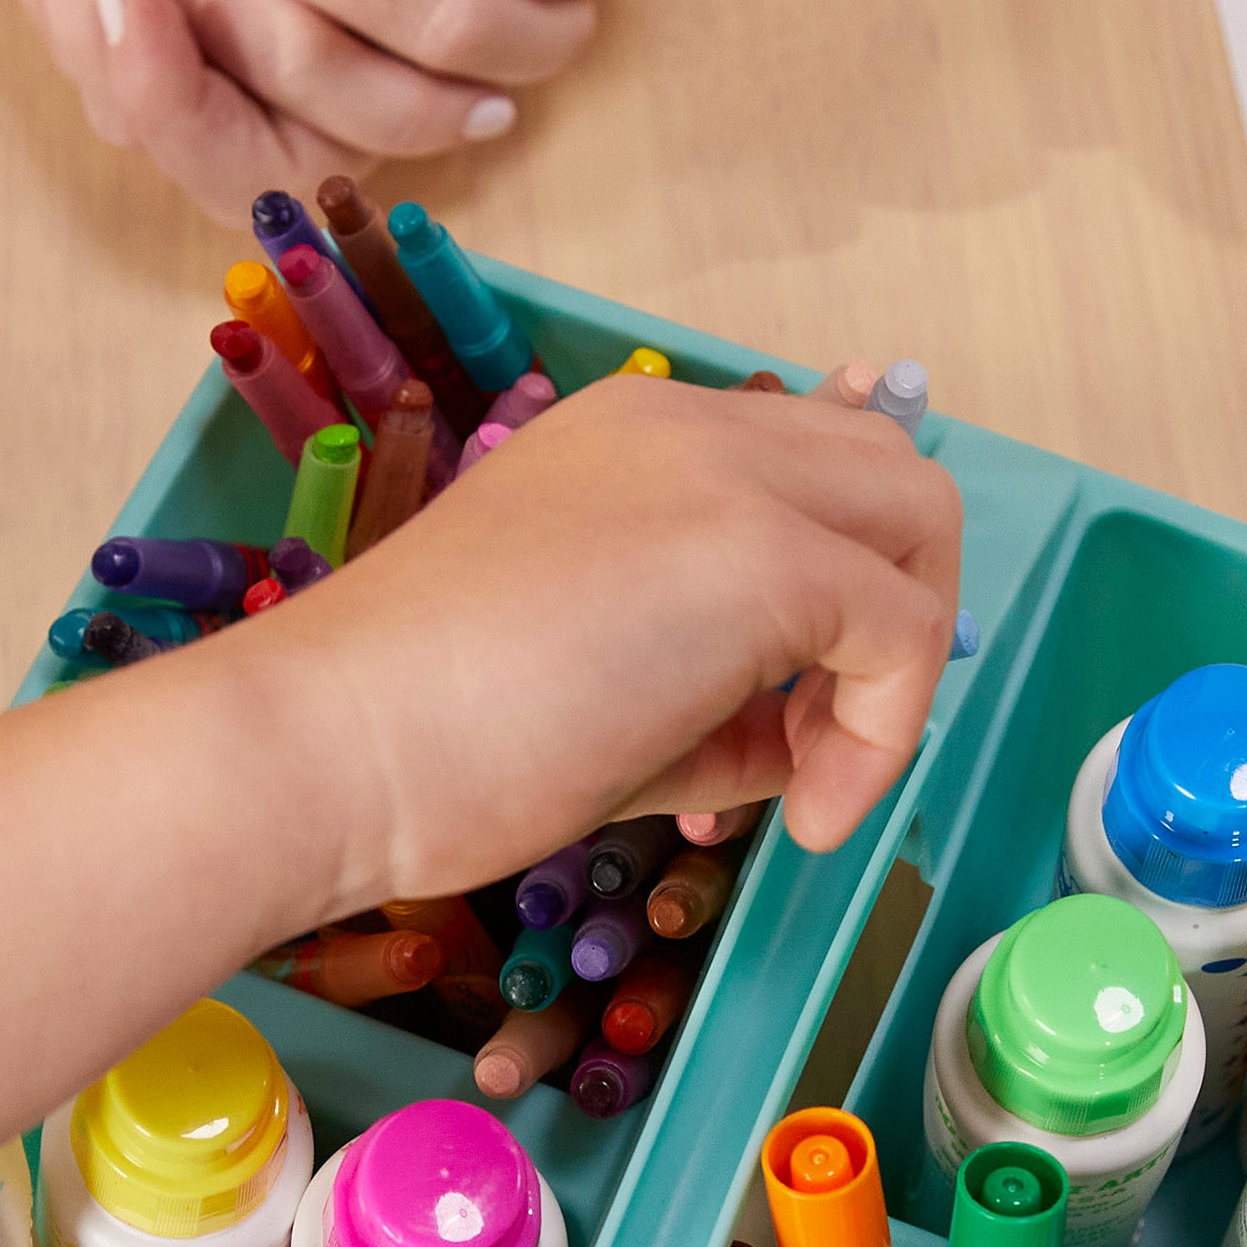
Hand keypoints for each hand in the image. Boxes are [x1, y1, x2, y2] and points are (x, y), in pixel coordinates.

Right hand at [254, 368, 958, 899]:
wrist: (327, 745)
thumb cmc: (419, 737)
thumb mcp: (597, 688)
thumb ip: (713, 692)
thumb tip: (796, 743)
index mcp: (629, 437)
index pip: (805, 448)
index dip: (846, 560)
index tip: (812, 685)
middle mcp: (685, 427)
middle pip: (888, 470)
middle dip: (894, 610)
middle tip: (818, 739)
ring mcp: (726, 476)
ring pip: (919, 521)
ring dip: (896, 665)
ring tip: (801, 785)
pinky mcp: (758, 554)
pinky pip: (903, 630)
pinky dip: (880, 736)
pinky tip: (798, 820)